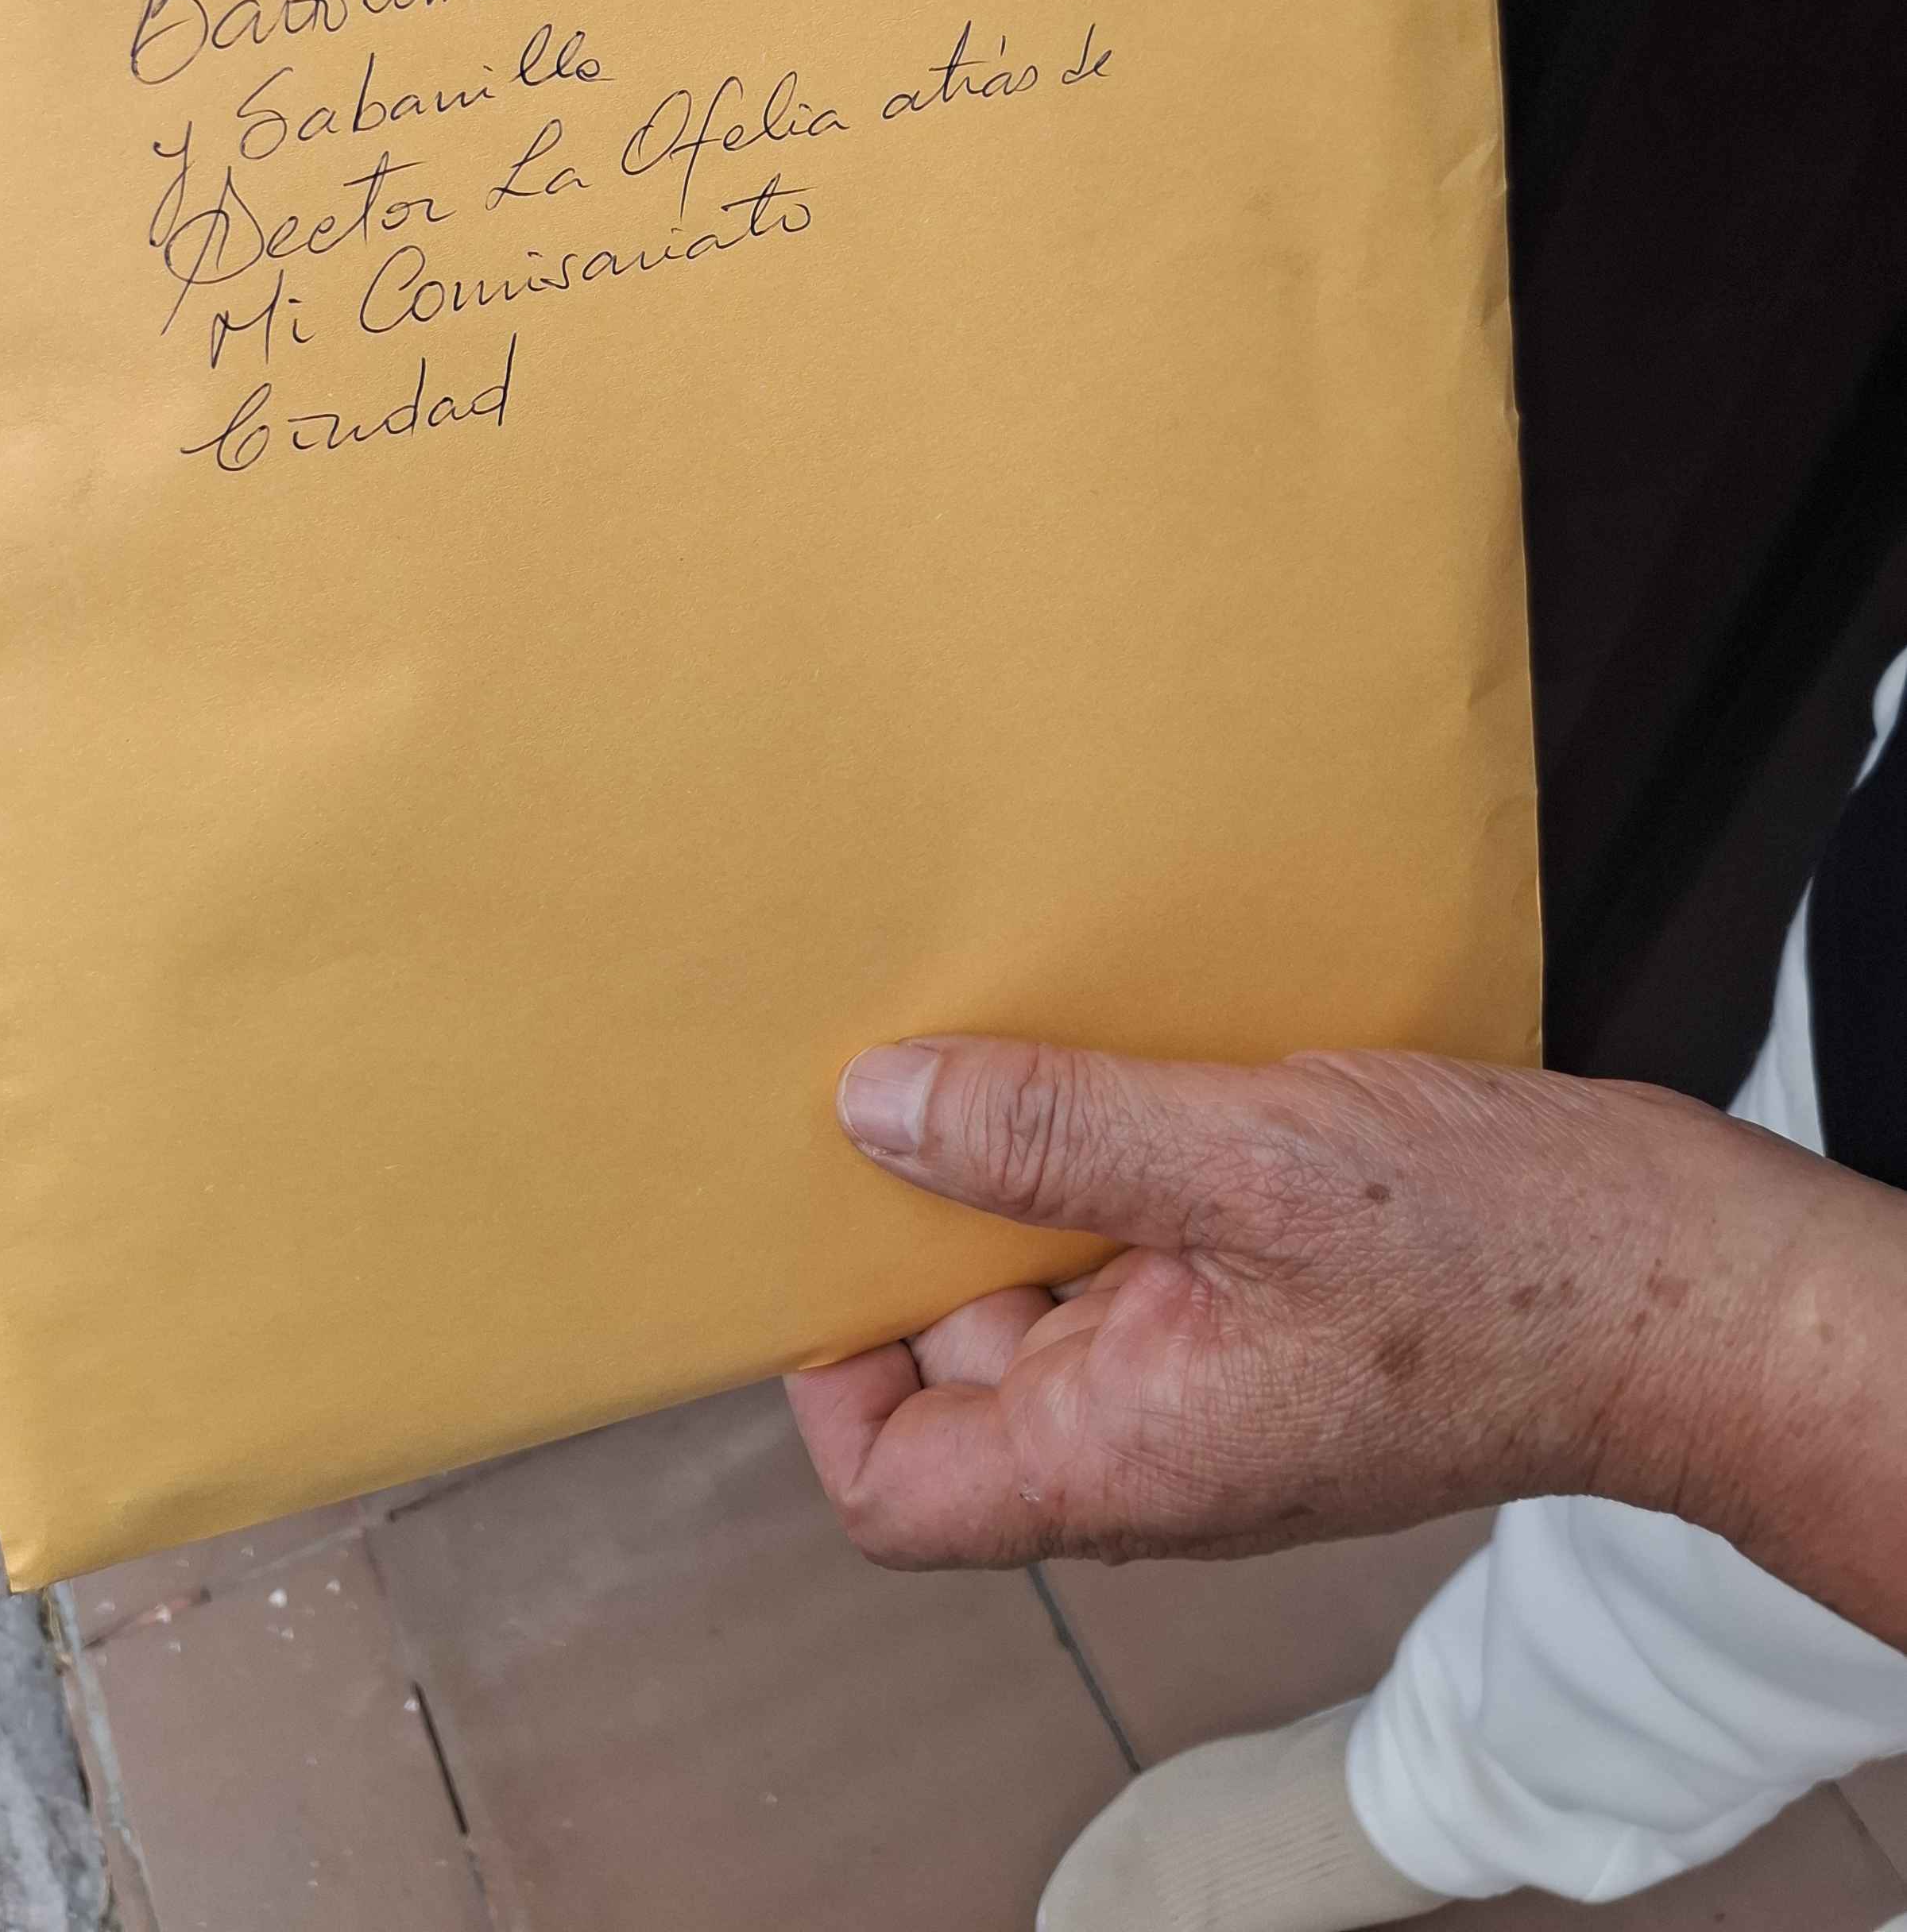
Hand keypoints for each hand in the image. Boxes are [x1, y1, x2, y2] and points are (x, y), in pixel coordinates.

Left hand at [784, 1034, 1906, 1648]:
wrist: (1693, 1288)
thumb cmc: (1502, 1255)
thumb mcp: (1252, 1162)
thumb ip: (1053, 1138)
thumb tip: (873, 1109)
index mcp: (1124, 1455)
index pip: (897, 1486)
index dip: (831, 1368)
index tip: (825, 1221)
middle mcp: (1153, 1440)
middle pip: (961, 1355)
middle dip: (929, 1218)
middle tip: (917, 1059)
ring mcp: (1216, 1379)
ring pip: (1057, 1280)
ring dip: (1034, 1165)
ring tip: (1035, 1032)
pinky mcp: (1274, 1313)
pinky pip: (1147, 1241)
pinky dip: (1120, 1154)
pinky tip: (1136, 1050)